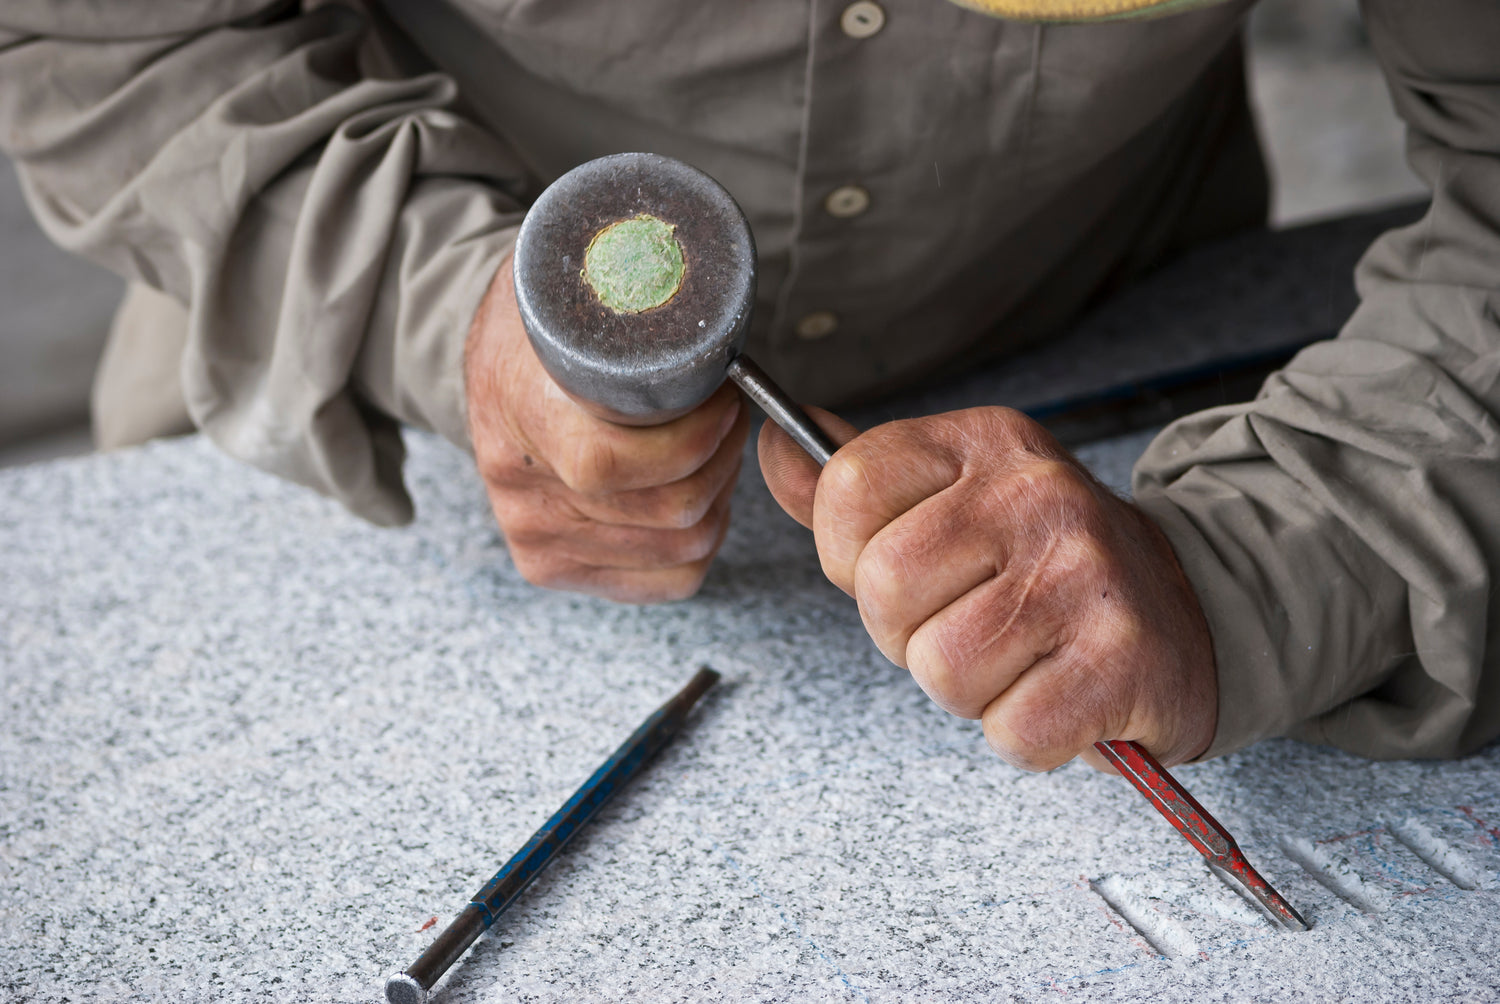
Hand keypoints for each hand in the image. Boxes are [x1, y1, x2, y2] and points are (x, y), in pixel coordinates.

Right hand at [465, 259, 747, 602]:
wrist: (492, 361)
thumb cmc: (550, 319)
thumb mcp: (582, 284)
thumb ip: (638, 291)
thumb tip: (708, 292)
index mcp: (520, 417)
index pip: (611, 464)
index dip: (693, 436)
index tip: (723, 396)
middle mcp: (522, 494)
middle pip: (670, 512)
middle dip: (721, 459)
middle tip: (727, 417)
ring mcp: (536, 538)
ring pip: (682, 549)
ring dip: (718, 498)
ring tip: (708, 450)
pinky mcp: (553, 568)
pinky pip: (669, 580)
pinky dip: (699, 540)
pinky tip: (689, 492)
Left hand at [759, 406, 1215, 769]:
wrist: (1192, 609)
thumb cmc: (1045, 566)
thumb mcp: (954, 499)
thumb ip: (857, 489)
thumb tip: (772, 448)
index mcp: (983, 442)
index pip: (849, 488)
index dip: (849, 554)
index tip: (904, 571)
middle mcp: (1036, 492)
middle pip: (884, 587)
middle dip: (906, 632)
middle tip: (969, 624)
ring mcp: (1083, 572)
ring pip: (940, 668)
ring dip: (968, 689)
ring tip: (1019, 657)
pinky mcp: (1122, 657)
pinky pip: (1010, 729)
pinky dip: (1026, 734)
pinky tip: (1060, 694)